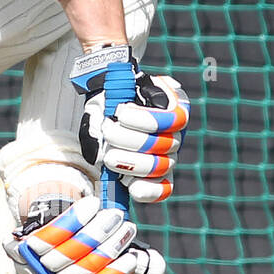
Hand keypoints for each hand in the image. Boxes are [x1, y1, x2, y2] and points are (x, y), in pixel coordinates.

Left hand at [3, 195, 164, 273]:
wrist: (57, 222)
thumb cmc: (93, 245)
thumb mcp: (119, 254)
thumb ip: (142, 265)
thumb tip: (155, 273)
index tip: (131, 259)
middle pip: (79, 270)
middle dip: (108, 249)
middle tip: (127, 228)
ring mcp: (34, 268)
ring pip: (68, 251)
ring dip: (96, 232)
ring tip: (114, 216)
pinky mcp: (24, 245)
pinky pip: (52, 232)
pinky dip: (75, 218)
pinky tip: (93, 205)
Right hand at [70, 46, 189, 203]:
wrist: (112, 82)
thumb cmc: (103, 113)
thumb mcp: (95, 133)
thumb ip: (95, 145)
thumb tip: (97, 157)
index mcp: (150, 166)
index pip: (163, 187)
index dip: (150, 190)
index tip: (132, 188)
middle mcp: (167, 152)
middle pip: (160, 167)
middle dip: (130, 162)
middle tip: (108, 151)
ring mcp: (176, 132)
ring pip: (162, 146)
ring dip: (131, 139)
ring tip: (110, 128)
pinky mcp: (179, 109)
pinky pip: (167, 121)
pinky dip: (143, 120)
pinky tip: (124, 114)